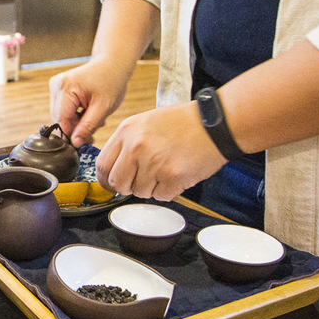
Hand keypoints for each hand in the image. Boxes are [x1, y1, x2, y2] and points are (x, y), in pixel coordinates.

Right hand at [49, 59, 132, 146]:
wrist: (112, 65)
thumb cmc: (111, 82)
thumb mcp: (103, 108)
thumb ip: (88, 126)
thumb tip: (75, 143)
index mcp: (66, 87)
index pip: (61, 120)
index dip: (71, 135)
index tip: (85, 143)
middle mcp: (56, 85)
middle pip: (59, 119)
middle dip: (75, 129)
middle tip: (93, 132)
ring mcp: (55, 86)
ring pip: (60, 116)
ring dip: (75, 123)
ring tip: (93, 119)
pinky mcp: (57, 89)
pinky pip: (61, 110)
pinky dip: (74, 115)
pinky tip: (87, 112)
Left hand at [96, 102, 227, 200]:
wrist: (215, 124)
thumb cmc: (182, 123)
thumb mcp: (145, 122)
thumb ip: (126, 143)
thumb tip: (113, 169)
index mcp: (126, 131)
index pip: (102, 165)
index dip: (106, 179)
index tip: (111, 184)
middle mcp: (136, 147)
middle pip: (118, 184)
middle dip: (128, 187)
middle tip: (142, 180)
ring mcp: (154, 162)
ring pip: (139, 192)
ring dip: (151, 187)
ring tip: (165, 169)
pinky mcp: (172, 177)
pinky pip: (160, 196)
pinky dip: (168, 190)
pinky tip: (177, 174)